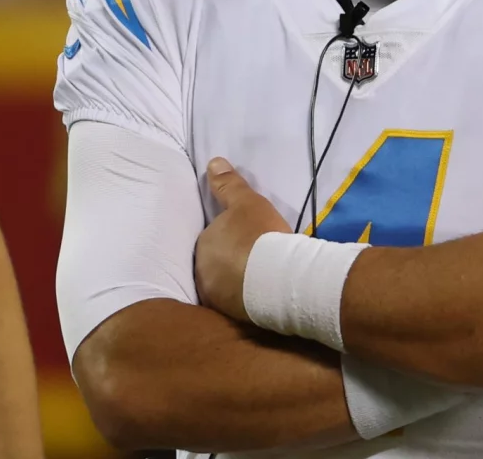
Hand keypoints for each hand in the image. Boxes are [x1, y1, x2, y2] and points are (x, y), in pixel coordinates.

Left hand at [194, 158, 290, 322]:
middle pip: (215, 264)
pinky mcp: (230, 319)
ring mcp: (214, 297)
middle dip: (230, 263)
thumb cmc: (262, 236)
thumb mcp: (247, 202)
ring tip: (261, 282)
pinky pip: (236, 306)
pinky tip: (262, 299)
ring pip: (224, 286)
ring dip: (237, 283)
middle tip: (255, 261)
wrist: (281, 279)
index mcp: (204, 243)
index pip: (213, 239)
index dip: (231, 239)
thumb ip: (228, 184)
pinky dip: (245, 302)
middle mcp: (201, 272)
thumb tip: (212, 163)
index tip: (250, 241)